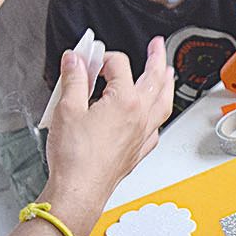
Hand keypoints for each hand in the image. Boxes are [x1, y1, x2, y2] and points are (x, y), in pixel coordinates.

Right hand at [42, 36, 173, 235]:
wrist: (79, 190)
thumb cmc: (75, 157)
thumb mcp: (66, 109)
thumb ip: (73, 79)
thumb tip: (75, 60)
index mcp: (124, 101)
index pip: (118, 65)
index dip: (101, 57)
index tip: (88, 59)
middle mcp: (140, 116)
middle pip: (154, 78)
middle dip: (155, 57)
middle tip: (156, 45)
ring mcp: (143, 134)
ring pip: (163, 102)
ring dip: (166, 84)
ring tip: (168, 73)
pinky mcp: (138, 150)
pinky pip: (156, 128)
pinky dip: (158, 116)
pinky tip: (155, 115)